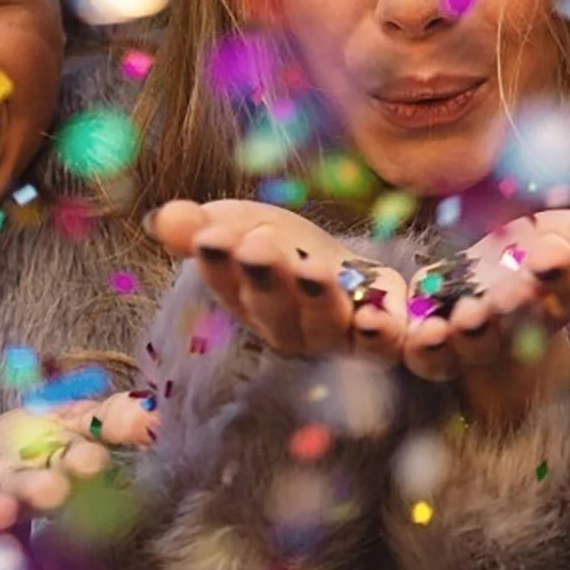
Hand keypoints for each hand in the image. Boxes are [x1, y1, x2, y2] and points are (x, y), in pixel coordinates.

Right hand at [145, 199, 407, 362]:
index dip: (220, 265)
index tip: (214, 235)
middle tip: (257, 245)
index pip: (230, 287)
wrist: (354, 274)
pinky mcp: (392, 336)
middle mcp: (296, 330)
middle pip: (278, 314)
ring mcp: (344, 337)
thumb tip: (163, 217)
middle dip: (267, 280)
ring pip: (331, 329)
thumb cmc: (287, 250)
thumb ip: (203, 226)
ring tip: (313, 272)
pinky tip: (394, 320)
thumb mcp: (243, 225)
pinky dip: (405, 344)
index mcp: (252, 304)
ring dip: (322, 303)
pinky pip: (402, 351)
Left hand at [402, 210, 569, 427]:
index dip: (561, 272)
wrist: (482, 279)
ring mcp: (469, 339)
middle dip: (513, 306)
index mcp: (559, 292)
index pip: (568, 282)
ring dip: (465, 336)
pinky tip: (405, 327)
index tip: (551, 254)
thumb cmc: (534, 252)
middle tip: (507, 293)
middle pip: (519, 320)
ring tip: (461, 319)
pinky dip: (410, 345)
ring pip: (468, 346)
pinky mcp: (423, 343)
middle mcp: (516, 324)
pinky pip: (417, 354)